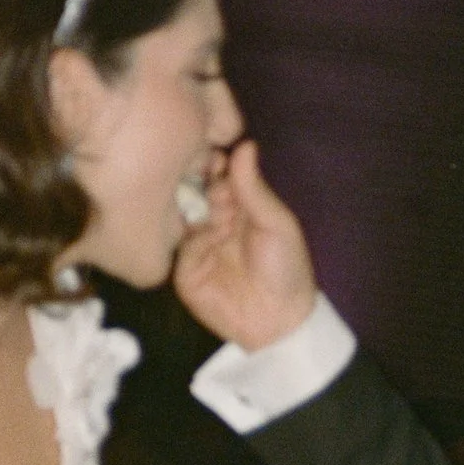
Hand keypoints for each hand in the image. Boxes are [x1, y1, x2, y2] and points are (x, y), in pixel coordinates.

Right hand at [174, 140, 318, 350]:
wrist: (279, 321)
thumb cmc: (285, 267)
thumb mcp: (275, 222)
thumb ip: (254, 187)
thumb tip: (245, 144)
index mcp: (238, 206)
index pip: (217, 175)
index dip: (213, 163)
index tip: (213, 155)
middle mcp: (212, 220)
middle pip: (195, 191)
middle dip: (199, 183)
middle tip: (207, 180)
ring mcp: (195, 245)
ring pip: (182, 216)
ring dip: (192, 208)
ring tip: (206, 208)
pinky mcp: (184, 271)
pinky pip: (178, 248)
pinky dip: (190, 238)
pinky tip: (202, 233)